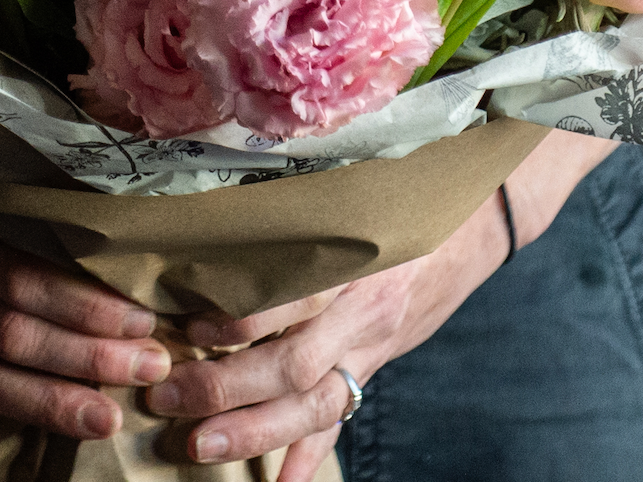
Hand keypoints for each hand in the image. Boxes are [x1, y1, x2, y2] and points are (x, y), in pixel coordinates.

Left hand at [143, 130, 619, 480]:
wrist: (476, 219)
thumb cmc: (399, 191)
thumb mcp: (352, 189)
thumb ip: (297, 209)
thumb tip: (223, 214)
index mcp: (349, 258)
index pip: (289, 298)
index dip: (237, 320)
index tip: (187, 326)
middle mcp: (361, 309)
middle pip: (290, 364)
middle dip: (225, 388)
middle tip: (166, 397)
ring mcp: (372, 343)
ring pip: (313, 402)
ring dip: (255, 431)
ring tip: (200, 446)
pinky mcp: (378, 361)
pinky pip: (344, 414)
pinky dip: (312, 453)